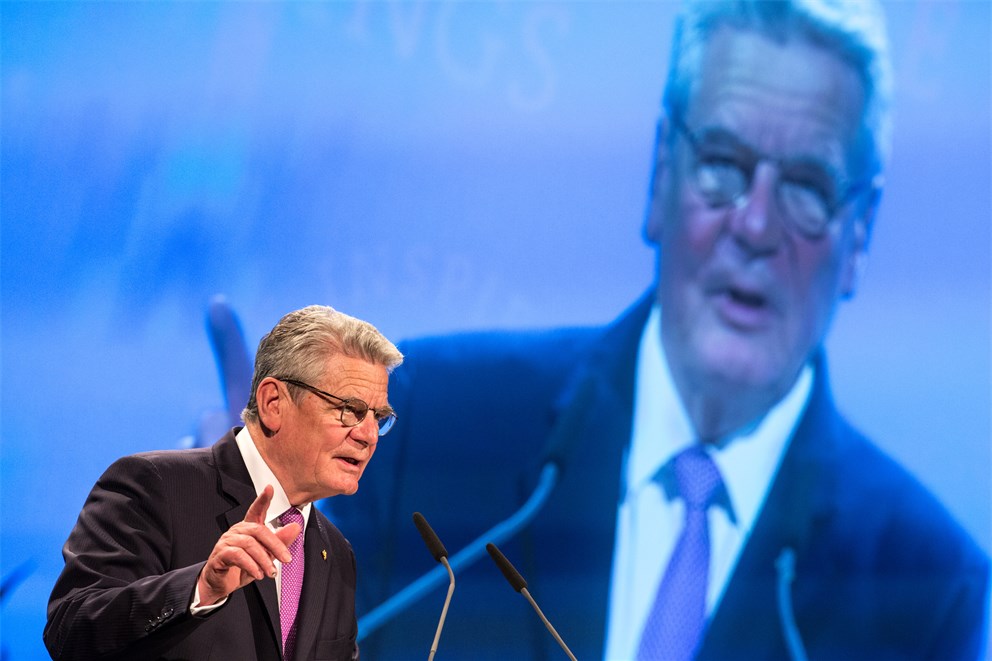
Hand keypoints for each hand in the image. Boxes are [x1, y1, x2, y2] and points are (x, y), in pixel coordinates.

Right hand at [196, 485, 301, 605]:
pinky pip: (237, 555)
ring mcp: (226, 541)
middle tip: (286, 558)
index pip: (256, 510)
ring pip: (249, 544)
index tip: (270, 488)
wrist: (220, 585)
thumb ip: (279, 542)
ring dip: (264, 559)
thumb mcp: (265, 557)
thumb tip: (295, 528)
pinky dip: (250, 565)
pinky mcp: (219, 554)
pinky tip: (257, 573)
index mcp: (248, 529)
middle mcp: (237, 531)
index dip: (263, 499)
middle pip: (259, 530)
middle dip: (276, 545)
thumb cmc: (241, 568)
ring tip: (270, 572)